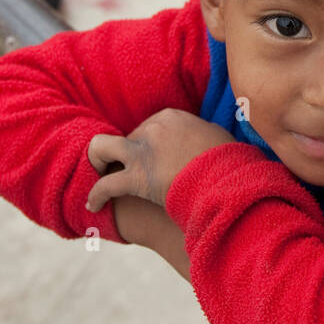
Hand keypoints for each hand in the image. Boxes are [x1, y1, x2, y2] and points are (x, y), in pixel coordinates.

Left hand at [86, 108, 233, 211]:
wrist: (229, 181)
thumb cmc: (230, 162)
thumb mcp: (216, 136)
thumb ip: (201, 133)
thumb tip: (205, 139)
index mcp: (171, 116)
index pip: (148, 126)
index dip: (148, 144)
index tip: (154, 159)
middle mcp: (152, 129)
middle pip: (128, 139)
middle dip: (129, 156)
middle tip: (135, 174)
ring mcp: (141, 152)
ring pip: (101, 148)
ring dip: (98, 160)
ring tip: (102, 174)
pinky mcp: (136, 178)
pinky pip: (106, 186)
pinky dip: (96, 196)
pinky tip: (93, 207)